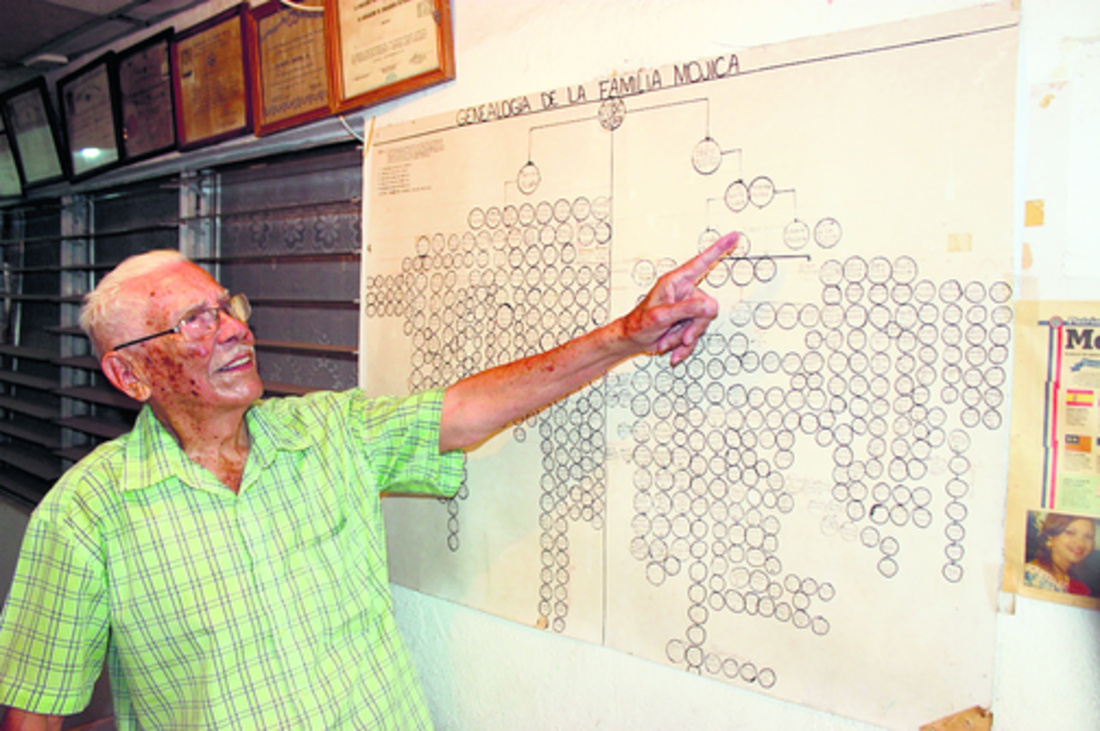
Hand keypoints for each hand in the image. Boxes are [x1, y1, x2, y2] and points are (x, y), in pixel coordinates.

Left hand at [621, 231, 737, 364]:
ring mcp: (685, 307)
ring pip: (701, 323)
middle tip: (679, 335)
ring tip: (667, 339)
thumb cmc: (638, 324)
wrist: (631, 340)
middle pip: (706, 307)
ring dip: (685, 336)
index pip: (701, 262)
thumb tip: (709, 305)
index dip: (718, 249)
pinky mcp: (685, 321)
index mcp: (675, 282)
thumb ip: (686, 309)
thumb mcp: (661, 316)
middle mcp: (683, 292)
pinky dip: (685, 345)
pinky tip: (673, 349)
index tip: (734, 236)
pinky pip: (695, 334)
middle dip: (692, 326)